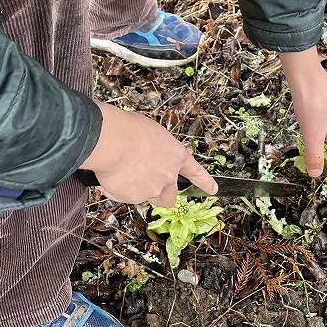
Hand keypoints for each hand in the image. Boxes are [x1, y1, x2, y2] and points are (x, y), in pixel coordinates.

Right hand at [80, 103, 216, 206]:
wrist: (112, 140)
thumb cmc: (128, 129)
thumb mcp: (151, 133)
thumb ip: (156, 150)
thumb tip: (146, 158)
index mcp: (176, 155)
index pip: (195, 171)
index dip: (204, 182)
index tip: (213, 189)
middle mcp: (169, 175)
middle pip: (170, 195)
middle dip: (161, 194)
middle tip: (146, 184)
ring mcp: (154, 188)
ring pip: (148, 197)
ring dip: (139, 191)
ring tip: (124, 174)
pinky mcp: (136, 197)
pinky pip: (127, 196)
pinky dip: (120, 190)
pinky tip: (113, 175)